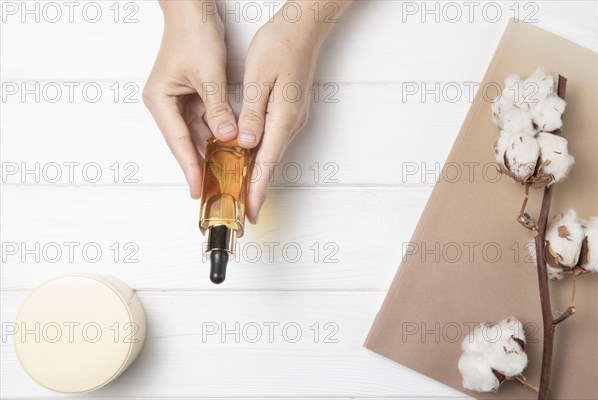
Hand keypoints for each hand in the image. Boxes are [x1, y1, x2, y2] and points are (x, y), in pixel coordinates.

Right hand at [143, 0, 237, 198]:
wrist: (194, 9)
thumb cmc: (193, 34)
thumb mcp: (209, 75)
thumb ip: (218, 108)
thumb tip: (228, 137)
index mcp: (160, 100)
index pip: (178, 142)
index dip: (190, 167)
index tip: (197, 189)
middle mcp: (167, 104)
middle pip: (186, 143)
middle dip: (200, 165)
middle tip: (214, 189)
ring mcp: (180, 101)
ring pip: (197, 134)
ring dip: (211, 152)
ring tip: (225, 175)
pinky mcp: (193, 97)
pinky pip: (206, 122)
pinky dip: (218, 134)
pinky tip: (230, 149)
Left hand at [237, 1, 351, 222]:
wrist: (303, 28)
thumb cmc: (280, 45)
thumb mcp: (258, 77)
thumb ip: (253, 113)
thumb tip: (247, 144)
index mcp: (282, 117)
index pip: (267, 162)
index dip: (257, 190)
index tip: (251, 212)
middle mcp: (291, 123)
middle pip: (270, 164)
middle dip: (255, 189)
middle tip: (241, 210)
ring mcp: (292, 119)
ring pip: (270, 153)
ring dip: (256, 173)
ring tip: (240, 192)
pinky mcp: (288, 113)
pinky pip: (271, 140)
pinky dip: (259, 155)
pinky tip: (247, 160)